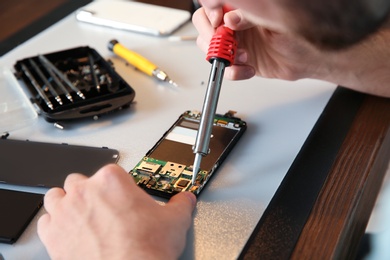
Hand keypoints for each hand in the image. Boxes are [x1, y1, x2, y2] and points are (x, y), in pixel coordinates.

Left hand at [37, 164, 195, 259]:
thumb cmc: (145, 250)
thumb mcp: (175, 221)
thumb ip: (180, 204)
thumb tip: (186, 200)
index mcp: (112, 180)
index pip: (111, 172)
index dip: (118, 185)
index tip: (123, 195)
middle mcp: (85, 191)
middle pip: (80, 181)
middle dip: (89, 191)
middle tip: (103, 207)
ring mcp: (66, 212)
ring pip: (56, 196)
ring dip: (65, 202)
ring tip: (79, 214)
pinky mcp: (53, 235)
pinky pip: (44, 221)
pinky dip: (53, 224)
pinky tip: (66, 231)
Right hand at [193, 6, 389, 96]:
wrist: (311, 57)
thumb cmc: (301, 32)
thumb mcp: (274, 17)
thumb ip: (249, 14)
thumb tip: (229, 17)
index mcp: (242, 6)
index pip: (212, 4)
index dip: (210, 11)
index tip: (219, 20)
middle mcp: (236, 22)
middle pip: (205, 23)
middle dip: (211, 35)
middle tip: (224, 42)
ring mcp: (237, 42)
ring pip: (210, 47)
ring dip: (220, 54)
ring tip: (240, 56)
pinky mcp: (240, 62)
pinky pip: (225, 68)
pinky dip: (232, 71)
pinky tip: (246, 68)